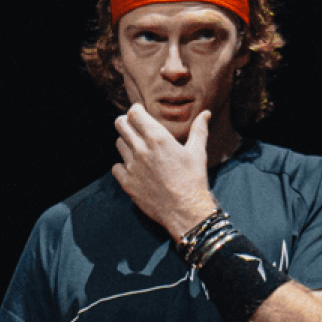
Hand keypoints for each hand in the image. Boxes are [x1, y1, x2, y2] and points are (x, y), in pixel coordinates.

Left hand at [110, 104, 218, 236]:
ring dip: (126, 142)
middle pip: (121, 125)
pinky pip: (116, 167)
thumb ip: (199, 130)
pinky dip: (122, 166)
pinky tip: (133, 168)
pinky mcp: (127, 183)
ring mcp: (132, 167)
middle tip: (133, 126)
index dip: (135, 110)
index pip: (134, 113)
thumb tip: (206, 113)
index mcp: (158, 138)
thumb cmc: (194, 180)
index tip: (139, 112)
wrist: (186, 211)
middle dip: (125, 122)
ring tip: (136, 147)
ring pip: (119, 144)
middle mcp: (141, 149)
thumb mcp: (198, 153)